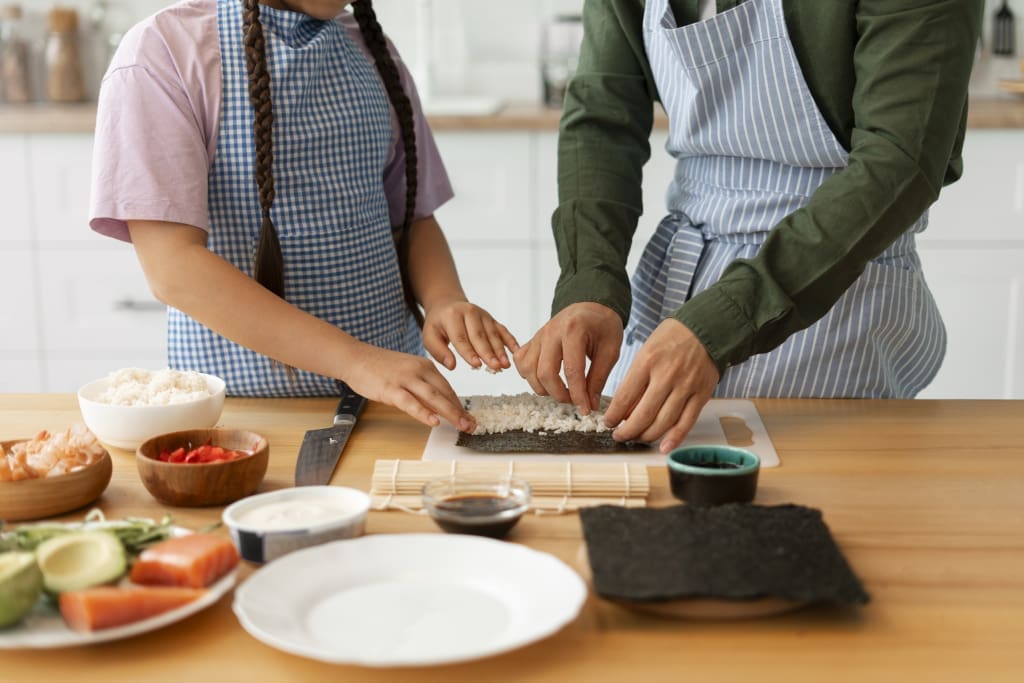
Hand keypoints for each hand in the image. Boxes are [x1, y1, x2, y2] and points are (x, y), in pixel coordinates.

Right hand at [343, 343, 476, 431]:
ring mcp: (405, 379)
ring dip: (450, 413)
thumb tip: (437, 409)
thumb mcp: (407, 374)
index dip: (459, 405)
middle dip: (460, 411)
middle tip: (471, 425)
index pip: (447, 388)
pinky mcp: (391, 389)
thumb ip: (422, 389)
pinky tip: (433, 422)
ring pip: (433, 398)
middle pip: (445, 393)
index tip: (468, 417)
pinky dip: (423, 413)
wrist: (356, 357)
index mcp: (425, 366)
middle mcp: (419, 371)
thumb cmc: (380, 367)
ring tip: (461, 425)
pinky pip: (410, 403)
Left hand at [422, 299, 518, 371]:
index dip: (469, 352)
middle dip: (488, 353)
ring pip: (493, 334)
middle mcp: (469, 312)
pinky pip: (503, 330)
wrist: (447, 304)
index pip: (461, 337)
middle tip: (495, 367)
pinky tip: (516, 352)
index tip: (476, 365)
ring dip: (501, 350)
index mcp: (452, 316)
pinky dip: (510, 341)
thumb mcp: (429, 336)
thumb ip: (439, 352)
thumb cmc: (438, 324)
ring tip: (505, 365)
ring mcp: (483, 315)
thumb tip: (452, 365)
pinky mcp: (492, 319)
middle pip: (480, 336)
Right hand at [512, 302, 622, 413]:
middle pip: (545, 373)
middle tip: (575, 401)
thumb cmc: (602, 326)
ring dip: (543, 388)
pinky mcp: (532, 341)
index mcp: (573, 330)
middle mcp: (551, 332)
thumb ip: (598, 378)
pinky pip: (521, 362)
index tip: (586, 410)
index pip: (572, 371)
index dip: (578, 395)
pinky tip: (546, 379)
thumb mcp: (610, 350)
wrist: (590, 306)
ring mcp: (538, 336)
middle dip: (559, 394)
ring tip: (562, 391)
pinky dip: (529, 376)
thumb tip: (590, 404)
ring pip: (528, 370)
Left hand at [603, 319, 719, 453]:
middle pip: (643, 414)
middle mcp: (667, 375)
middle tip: (620, 436)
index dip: (614, 415)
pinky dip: (675, 438)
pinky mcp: (702, 394)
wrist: (706, 328)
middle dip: (627, 431)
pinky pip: (687, 422)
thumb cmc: (672, 338)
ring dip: (647, 436)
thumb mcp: (646, 350)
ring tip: (637, 439)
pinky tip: (663, 447)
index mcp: (648, 361)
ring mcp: (686, 386)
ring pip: (663, 422)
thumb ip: (636, 379)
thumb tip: (624, 410)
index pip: (625, 396)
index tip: (608, 422)